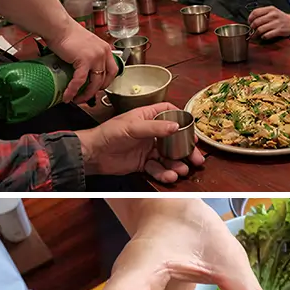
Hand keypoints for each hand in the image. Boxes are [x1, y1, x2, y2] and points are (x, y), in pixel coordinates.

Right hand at [45, 24, 116, 102]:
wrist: (58, 26)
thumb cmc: (67, 33)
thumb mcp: (85, 45)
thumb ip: (88, 56)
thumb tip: (83, 71)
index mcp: (105, 49)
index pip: (113, 70)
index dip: (106, 81)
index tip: (98, 87)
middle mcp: (103, 53)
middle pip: (106, 79)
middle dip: (96, 91)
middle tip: (87, 97)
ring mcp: (96, 57)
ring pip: (95, 83)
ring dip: (87, 94)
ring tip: (78, 99)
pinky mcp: (84, 61)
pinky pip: (80, 81)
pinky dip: (74, 90)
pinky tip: (68, 96)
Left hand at [76, 103, 204, 182]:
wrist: (92, 154)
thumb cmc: (108, 133)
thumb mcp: (132, 126)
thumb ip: (155, 127)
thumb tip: (175, 127)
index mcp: (147, 117)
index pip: (169, 113)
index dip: (181, 120)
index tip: (191, 130)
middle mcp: (150, 132)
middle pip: (174, 140)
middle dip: (186, 150)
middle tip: (197, 158)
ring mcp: (147, 149)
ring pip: (168, 157)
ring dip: (176, 164)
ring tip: (182, 170)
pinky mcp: (143, 163)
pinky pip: (157, 169)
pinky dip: (164, 173)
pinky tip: (169, 176)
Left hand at [248, 6, 289, 39]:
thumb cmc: (281, 17)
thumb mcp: (273, 11)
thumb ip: (263, 13)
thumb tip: (251, 20)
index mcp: (270, 9)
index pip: (255, 12)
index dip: (250, 18)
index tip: (249, 22)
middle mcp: (273, 15)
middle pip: (256, 22)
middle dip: (252, 27)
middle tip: (252, 30)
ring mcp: (276, 23)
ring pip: (260, 29)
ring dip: (256, 34)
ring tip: (255, 35)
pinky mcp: (279, 30)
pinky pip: (267, 35)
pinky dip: (263, 37)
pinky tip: (263, 36)